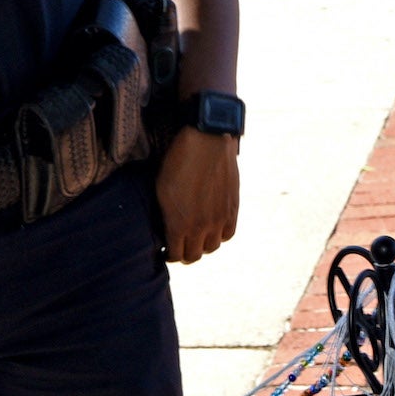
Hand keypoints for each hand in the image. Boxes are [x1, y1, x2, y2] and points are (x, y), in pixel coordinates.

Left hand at [156, 128, 238, 263]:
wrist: (207, 140)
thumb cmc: (178, 161)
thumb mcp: (162, 190)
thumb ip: (166, 216)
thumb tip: (167, 228)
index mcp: (180, 224)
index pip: (176, 255)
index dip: (169, 255)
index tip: (165, 249)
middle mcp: (202, 227)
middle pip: (195, 255)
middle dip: (184, 253)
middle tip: (179, 244)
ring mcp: (220, 218)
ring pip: (213, 247)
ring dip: (203, 245)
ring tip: (196, 236)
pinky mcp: (233, 208)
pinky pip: (228, 233)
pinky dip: (220, 235)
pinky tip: (213, 227)